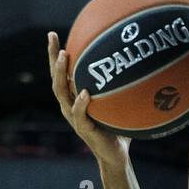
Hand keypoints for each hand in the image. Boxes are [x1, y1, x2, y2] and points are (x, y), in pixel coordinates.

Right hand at [47, 32, 129, 169]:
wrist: (116, 155)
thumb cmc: (117, 127)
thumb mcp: (117, 103)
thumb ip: (119, 86)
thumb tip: (135, 62)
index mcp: (73, 97)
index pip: (61, 73)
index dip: (55, 54)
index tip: (53, 34)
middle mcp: (69, 105)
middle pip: (56, 78)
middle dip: (53, 57)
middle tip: (53, 38)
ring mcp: (74, 118)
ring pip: (62, 93)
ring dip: (61, 74)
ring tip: (65, 57)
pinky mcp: (84, 130)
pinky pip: (79, 115)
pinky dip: (81, 104)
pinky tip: (84, 93)